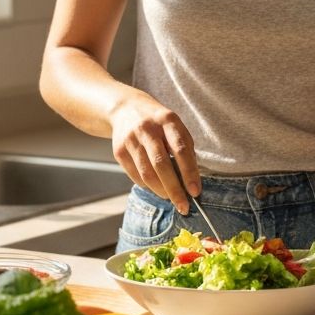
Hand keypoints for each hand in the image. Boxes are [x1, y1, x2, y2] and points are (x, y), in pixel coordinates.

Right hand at [108, 92, 200, 212]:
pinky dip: (148, 185)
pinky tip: (156, 187)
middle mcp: (147, 129)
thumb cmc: (158, 122)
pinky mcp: (119, 151)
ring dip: (161, 191)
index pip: (180, 150)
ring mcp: (131, 140)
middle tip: (183, 206)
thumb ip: (184, 148)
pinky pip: (135, 175)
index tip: (195, 192)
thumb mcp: (174, 125)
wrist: (125, 108)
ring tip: (171, 198)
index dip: (189, 173)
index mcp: (167, 120)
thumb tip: (192, 179)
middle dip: (174, 189)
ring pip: (147, 174)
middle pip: (161, 165)